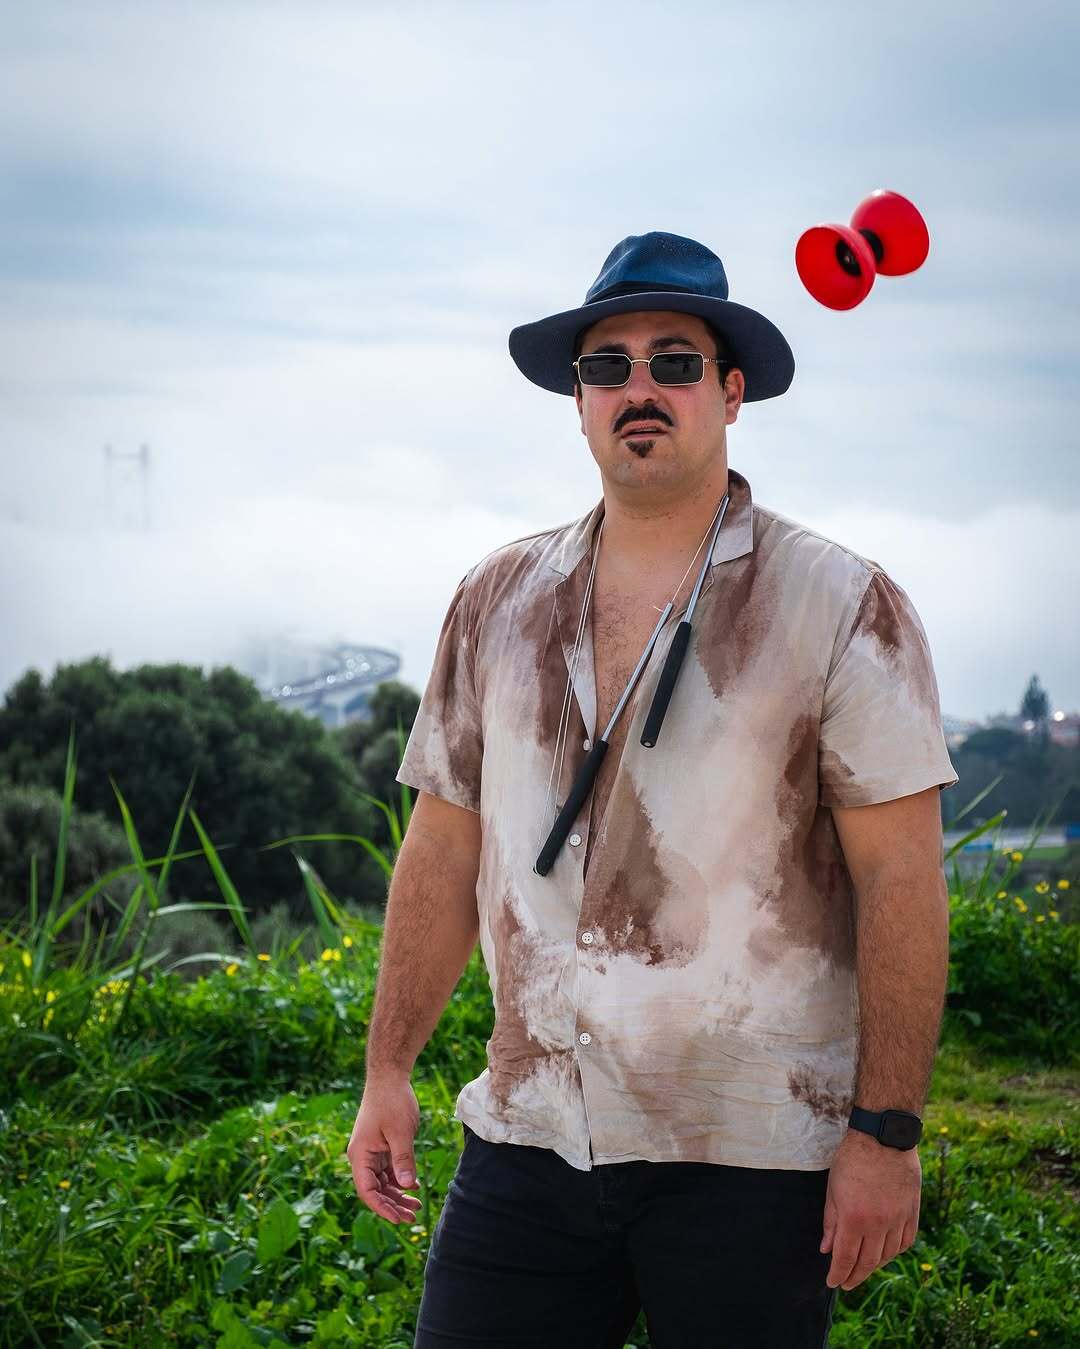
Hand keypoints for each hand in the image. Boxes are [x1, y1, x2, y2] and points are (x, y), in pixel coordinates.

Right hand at [346, 1077, 424, 1224]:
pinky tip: (415, 1186)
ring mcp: (372, 1152)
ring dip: (398, 1194)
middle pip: (375, 1190)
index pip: (368, 1191)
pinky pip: (389, 1170)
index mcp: (360, 1155)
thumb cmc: (392, 1101)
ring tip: (417, 1206)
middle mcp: (363, 1157)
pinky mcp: (382, 1146)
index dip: (382, 1208)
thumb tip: (408, 1187)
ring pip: (383, 1182)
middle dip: (393, 1205)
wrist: (389, 1077)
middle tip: (413, 1217)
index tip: (398, 1220)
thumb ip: (403, 1159)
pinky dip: (401, 1180)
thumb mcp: (400, 1132)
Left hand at [820, 1127, 920, 1290]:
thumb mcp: (833, 1188)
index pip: (845, 1258)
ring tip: (863, 1269)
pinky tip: (885, 1254)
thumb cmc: (852, 1159)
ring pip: (887, 1256)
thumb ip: (830, 1222)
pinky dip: (894, 1253)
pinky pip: (905, 1243)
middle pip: (867, 1262)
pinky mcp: (912, 1213)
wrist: (884, 1138)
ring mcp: (898, 1219)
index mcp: (854, 1218)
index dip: (838, 1274)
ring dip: (874, 1267)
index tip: (833, 1283)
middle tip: (846, 1283)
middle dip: (854, 1276)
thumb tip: (827, 1250)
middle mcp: (878, 1224)